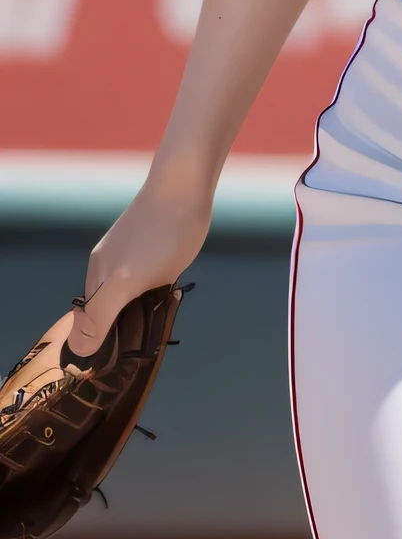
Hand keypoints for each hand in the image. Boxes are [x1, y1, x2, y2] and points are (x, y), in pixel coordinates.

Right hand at [68, 167, 213, 358]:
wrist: (184, 183)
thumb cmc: (162, 232)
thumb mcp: (128, 280)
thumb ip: (101, 314)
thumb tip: (78, 348)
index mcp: (99, 277)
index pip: (91, 323)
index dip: (104, 342)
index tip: (125, 356)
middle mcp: (108, 266)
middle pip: (110, 309)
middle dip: (125, 326)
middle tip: (148, 337)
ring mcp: (127, 252)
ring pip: (129, 293)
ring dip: (142, 306)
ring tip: (162, 309)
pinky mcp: (146, 241)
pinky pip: (144, 276)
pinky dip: (153, 289)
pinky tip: (170, 286)